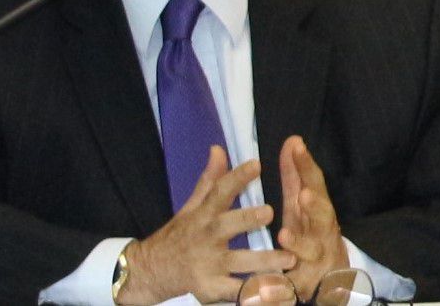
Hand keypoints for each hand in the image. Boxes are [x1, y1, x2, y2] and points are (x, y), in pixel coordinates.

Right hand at [119, 145, 295, 303]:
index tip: (256, 164)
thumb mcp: (190, 206)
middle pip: (229, 225)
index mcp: (203, 213)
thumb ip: (209, 180)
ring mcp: (208, 263)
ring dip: (264, 260)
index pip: (220, 191)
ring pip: (240, 261)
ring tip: (289, 258)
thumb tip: (219, 149)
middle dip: (248, 219)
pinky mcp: (210, 288)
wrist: (150, 271)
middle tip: (269, 212)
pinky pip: (235, 291)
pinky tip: (274, 290)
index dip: (237, 177)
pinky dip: (253, 292)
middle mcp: (206, 236)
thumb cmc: (179, 235)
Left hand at [278, 135, 348, 300]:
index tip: (296, 146)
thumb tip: (293, 139)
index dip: (307, 166)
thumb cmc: (310, 233)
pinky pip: (292, 287)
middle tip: (303, 195)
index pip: (315, 184)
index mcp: (318, 212)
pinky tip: (267, 284)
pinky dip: (281, 287)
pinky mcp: (304, 286)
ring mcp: (317, 261)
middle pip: (323, 218)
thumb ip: (296, 175)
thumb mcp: (301, 205)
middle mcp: (323, 234)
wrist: (329, 282)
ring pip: (311, 252)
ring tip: (284, 234)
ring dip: (299, 243)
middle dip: (315, 206)